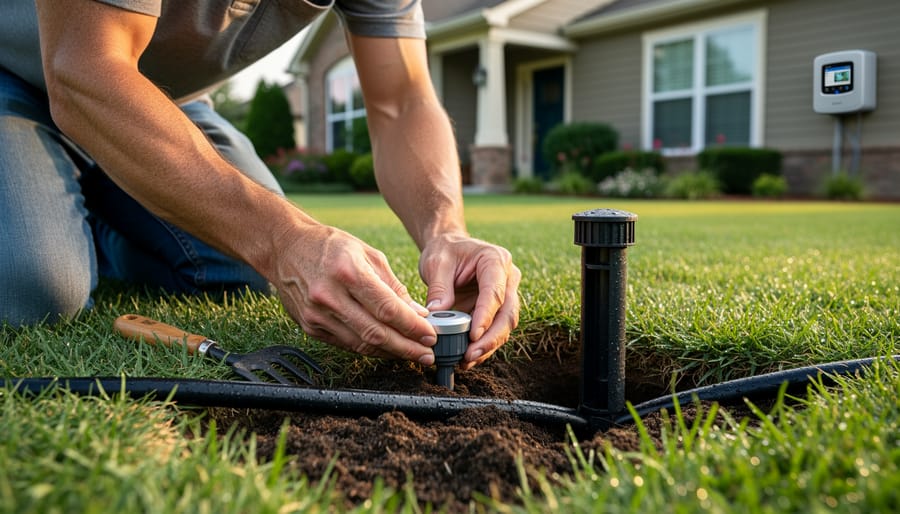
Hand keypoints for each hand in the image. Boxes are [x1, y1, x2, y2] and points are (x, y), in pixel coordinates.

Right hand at [274, 224, 436, 363]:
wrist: (285, 248)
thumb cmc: (330, 246)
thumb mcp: (368, 254)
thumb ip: (393, 286)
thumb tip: (417, 314)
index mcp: (348, 272)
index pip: (387, 308)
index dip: (412, 326)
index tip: (430, 335)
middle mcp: (330, 296)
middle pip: (376, 332)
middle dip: (406, 347)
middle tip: (427, 355)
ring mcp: (317, 314)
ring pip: (361, 344)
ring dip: (390, 353)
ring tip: (411, 355)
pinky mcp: (310, 327)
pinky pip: (346, 344)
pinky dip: (369, 349)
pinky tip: (387, 349)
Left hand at [418, 233, 520, 369]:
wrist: (449, 248)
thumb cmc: (444, 251)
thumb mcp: (436, 263)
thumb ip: (439, 287)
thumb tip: (438, 313)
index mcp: (495, 260)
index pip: (495, 292)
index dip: (486, 316)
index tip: (473, 336)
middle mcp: (507, 278)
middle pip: (507, 313)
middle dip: (490, 338)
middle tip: (470, 355)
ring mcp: (505, 295)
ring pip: (504, 326)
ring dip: (487, 346)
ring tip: (466, 360)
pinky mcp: (496, 309)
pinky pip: (494, 330)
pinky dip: (482, 345)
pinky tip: (467, 358)